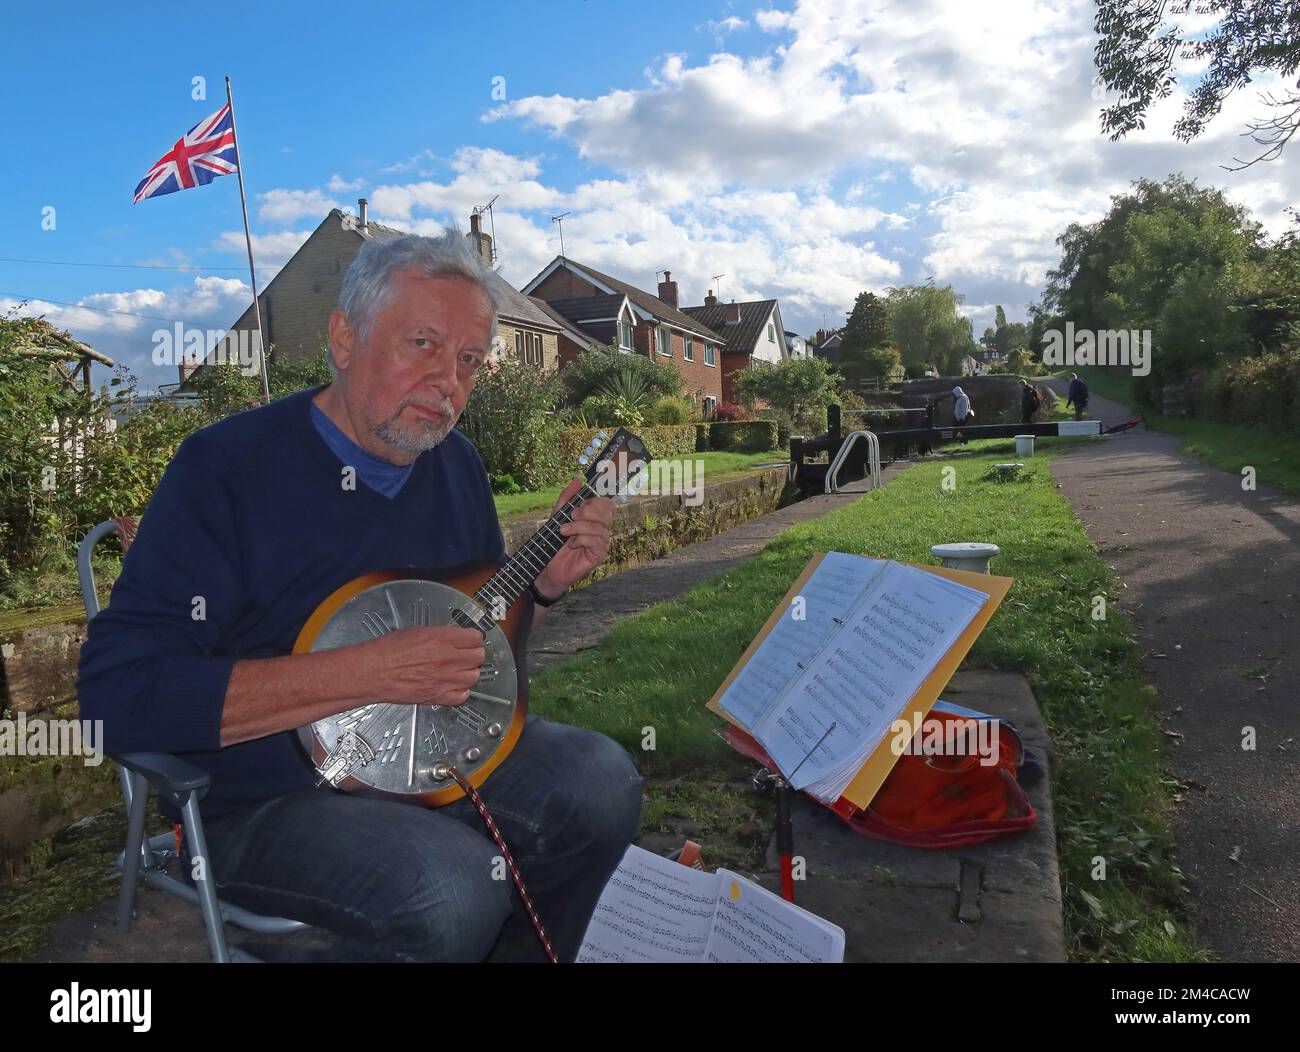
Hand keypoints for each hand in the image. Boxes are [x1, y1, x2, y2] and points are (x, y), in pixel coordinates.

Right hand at [352, 626, 484, 706]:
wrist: (373, 672)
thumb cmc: (387, 651)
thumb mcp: (416, 632)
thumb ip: (440, 635)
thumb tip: (451, 638)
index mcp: (442, 639)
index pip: (475, 638)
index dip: (474, 639)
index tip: (472, 641)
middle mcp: (447, 659)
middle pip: (478, 657)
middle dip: (473, 655)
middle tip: (467, 656)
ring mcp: (445, 679)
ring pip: (474, 677)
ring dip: (469, 673)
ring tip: (460, 671)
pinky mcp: (438, 696)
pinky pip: (463, 696)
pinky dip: (461, 692)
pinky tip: (454, 686)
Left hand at [536, 475, 614, 596]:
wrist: (549, 566)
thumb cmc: (555, 542)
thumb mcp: (558, 515)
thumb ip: (567, 497)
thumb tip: (577, 478)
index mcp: (595, 518)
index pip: (607, 503)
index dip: (596, 501)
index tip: (580, 504)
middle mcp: (602, 528)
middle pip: (607, 512)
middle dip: (587, 511)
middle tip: (571, 516)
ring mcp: (602, 542)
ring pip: (599, 526)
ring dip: (578, 526)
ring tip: (563, 531)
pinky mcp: (599, 554)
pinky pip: (596, 541)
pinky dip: (581, 539)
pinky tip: (572, 544)